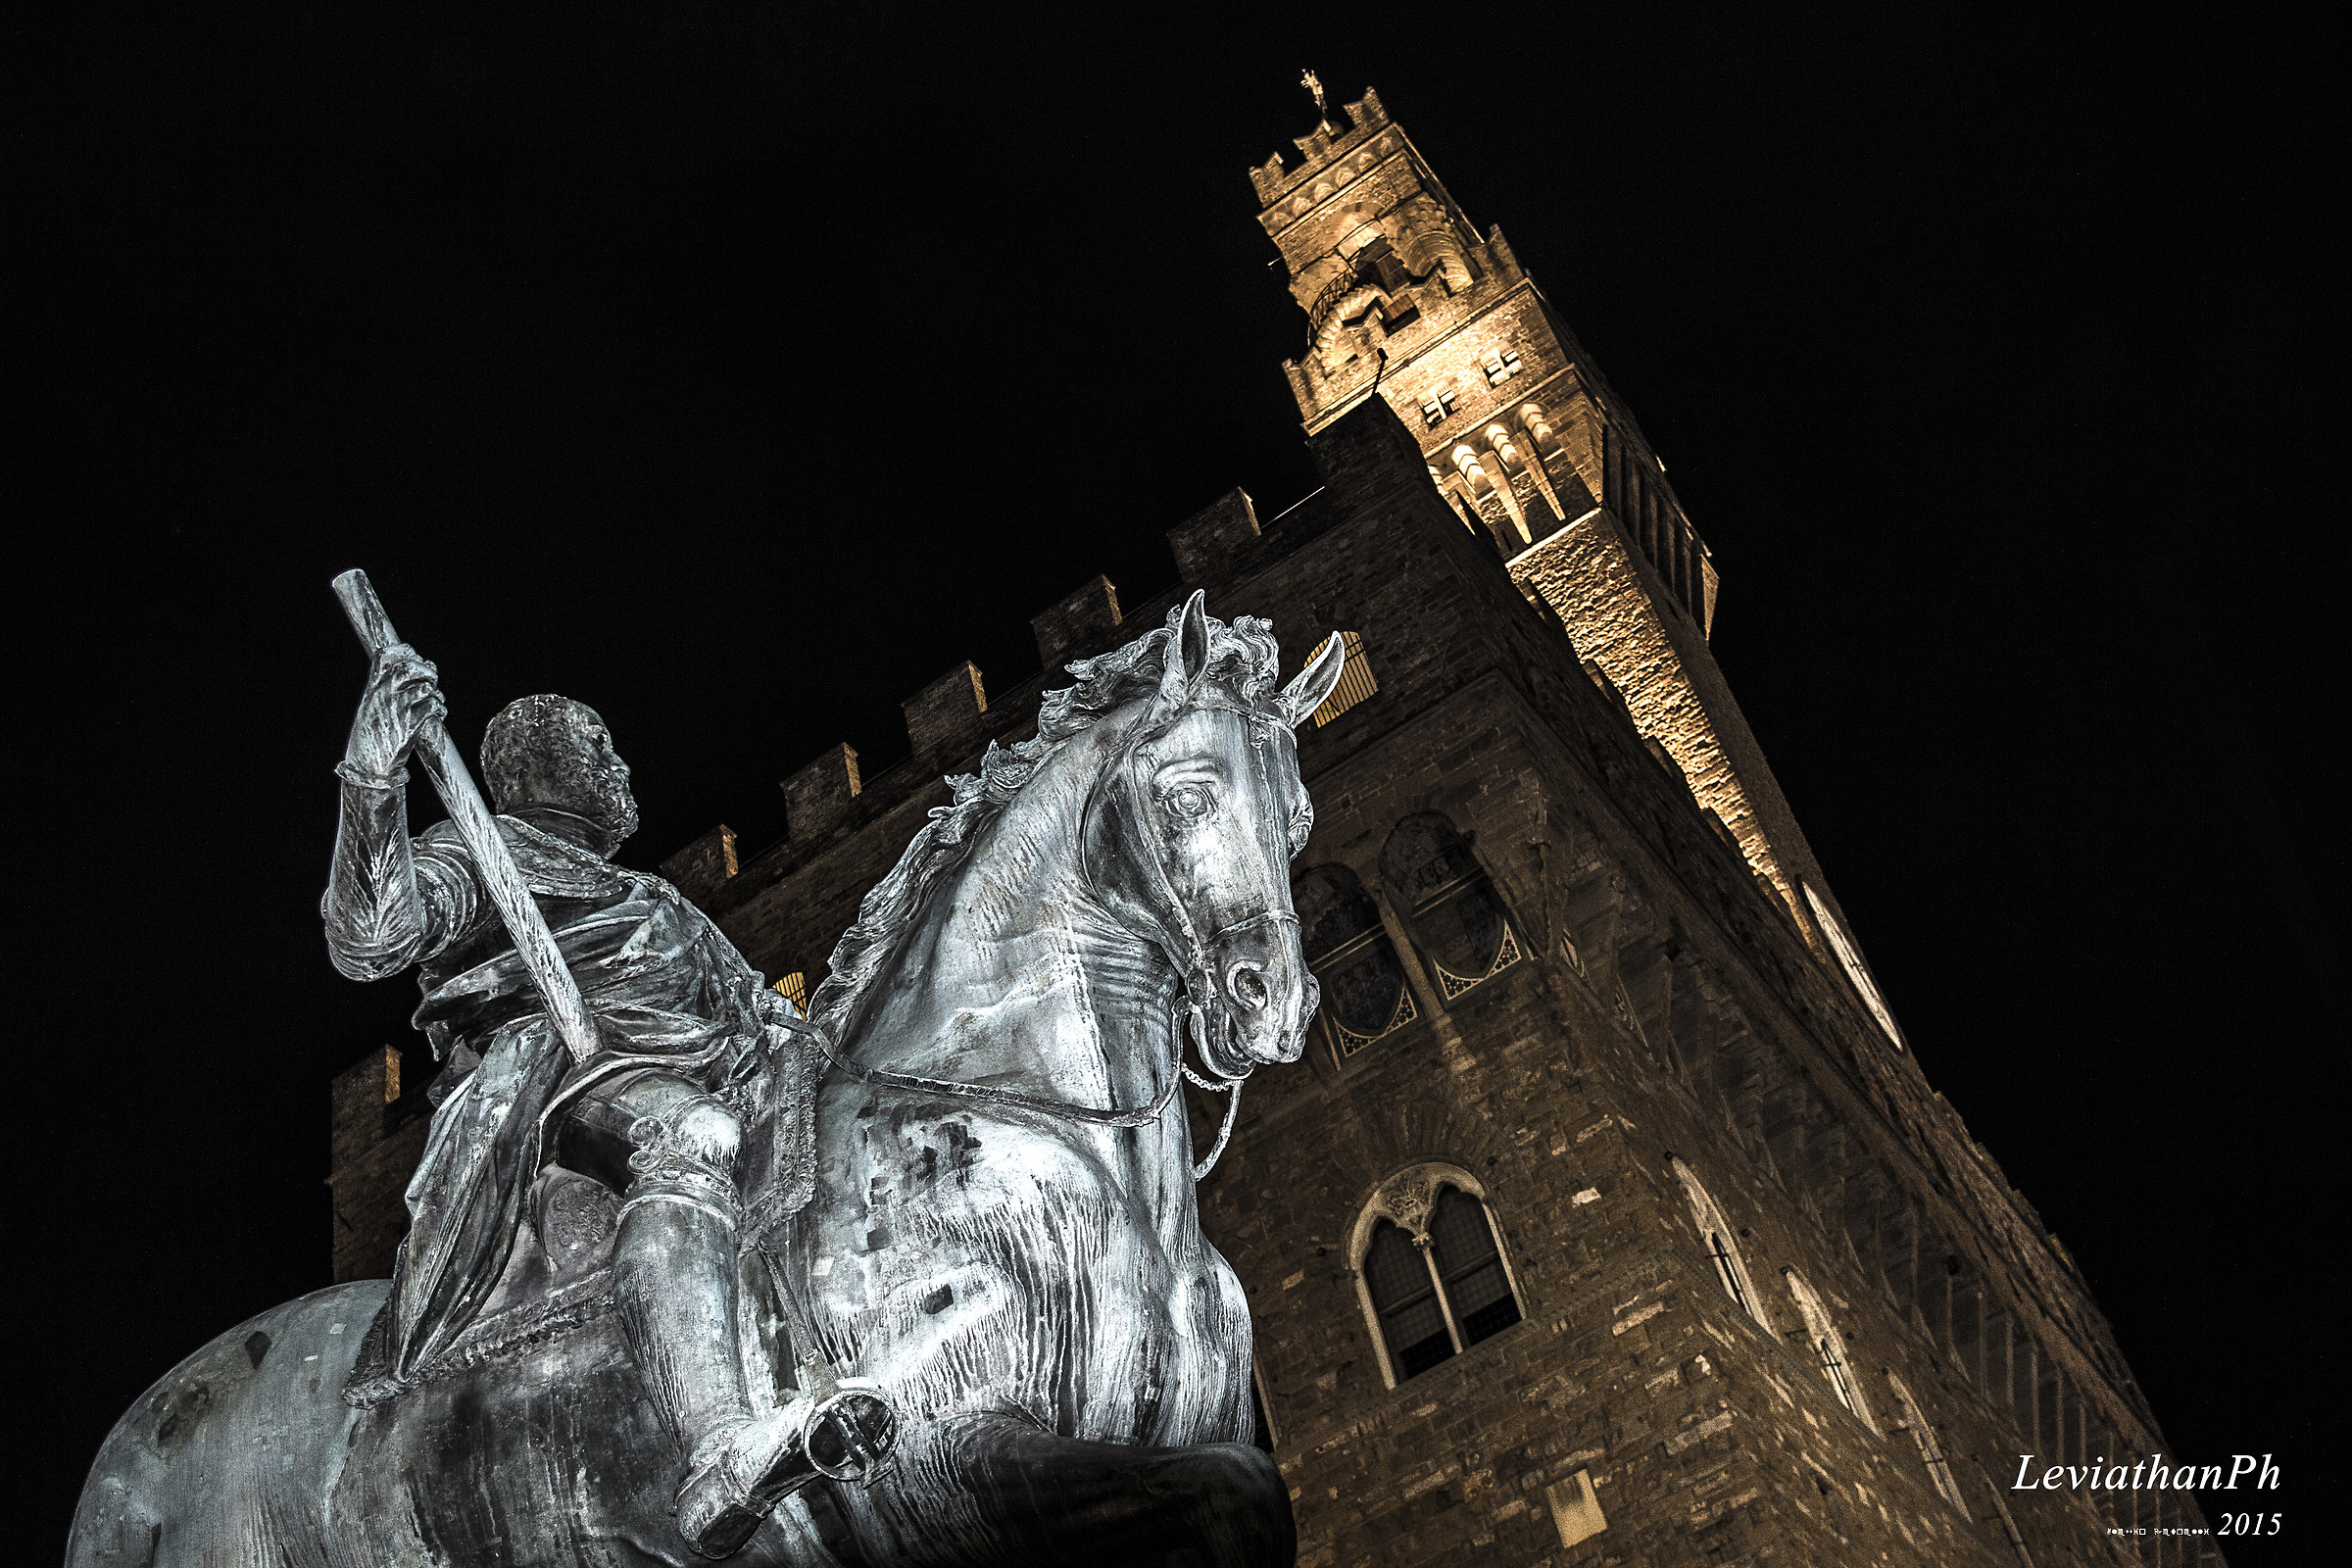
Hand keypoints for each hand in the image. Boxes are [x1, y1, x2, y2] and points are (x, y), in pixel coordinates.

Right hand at [345, 643, 444, 780]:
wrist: (368, 766)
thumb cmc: (373, 736)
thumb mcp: (371, 708)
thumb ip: (388, 688)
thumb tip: (421, 666)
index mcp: (372, 690)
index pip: (384, 657)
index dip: (403, 651)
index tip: (415, 656)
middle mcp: (383, 696)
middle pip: (409, 667)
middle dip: (426, 670)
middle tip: (432, 680)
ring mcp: (397, 710)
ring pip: (425, 687)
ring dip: (436, 693)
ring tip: (436, 701)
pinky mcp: (410, 725)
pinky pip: (433, 706)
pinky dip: (440, 708)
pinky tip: (439, 714)